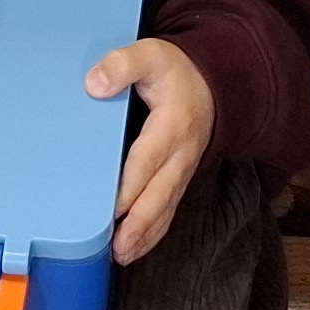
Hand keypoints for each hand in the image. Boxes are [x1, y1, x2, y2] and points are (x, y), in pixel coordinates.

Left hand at [89, 36, 211, 264]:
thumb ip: (123, 65)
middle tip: (118, 248)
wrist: (214, 82)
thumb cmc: (176, 71)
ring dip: (146, 235)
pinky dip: (154, 232)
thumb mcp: (151, 55)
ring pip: (166, 208)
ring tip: (123, 255)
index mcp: (172, 125)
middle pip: (160, 194)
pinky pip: (169, 208)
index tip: (113, 210)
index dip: (131, 187)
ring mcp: (183, 169)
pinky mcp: (180, 177)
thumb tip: (96, 84)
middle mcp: (181, 153)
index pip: (148, 160)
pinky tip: (136, 247)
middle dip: (140, 224)